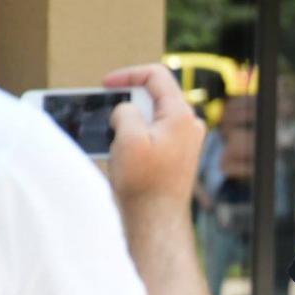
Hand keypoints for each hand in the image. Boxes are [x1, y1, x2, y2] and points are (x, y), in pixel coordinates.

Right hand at [103, 63, 203, 208]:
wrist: (156, 220)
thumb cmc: (145, 183)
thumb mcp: (128, 137)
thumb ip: (125, 111)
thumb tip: (126, 110)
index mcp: (182, 115)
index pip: (157, 75)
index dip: (128, 74)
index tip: (105, 84)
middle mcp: (189, 126)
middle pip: (154, 96)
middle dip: (127, 102)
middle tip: (107, 116)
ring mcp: (184, 142)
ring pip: (152, 117)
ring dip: (129, 121)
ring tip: (113, 139)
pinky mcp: (176, 156)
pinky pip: (153, 135)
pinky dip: (135, 136)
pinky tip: (120, 151)